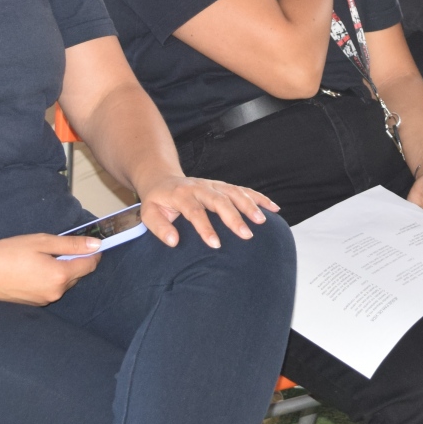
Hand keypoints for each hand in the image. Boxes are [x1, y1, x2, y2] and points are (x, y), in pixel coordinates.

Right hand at [0, 233, 102, 304]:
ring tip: (39, 257)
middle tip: (55, 246)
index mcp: (60, 275)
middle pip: (78, 274)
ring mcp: (44, 300)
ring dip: (60, 269)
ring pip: (64, 282)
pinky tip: (31, 269)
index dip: (92, 252)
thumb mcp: (41, 242)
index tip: (89, 242)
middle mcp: (55, 292)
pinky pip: (50, 289)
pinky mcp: (34, 303)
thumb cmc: (7, 254)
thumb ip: (71, 244)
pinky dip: (48, 278)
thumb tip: (96, 244)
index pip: (90, 264)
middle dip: (74, 259)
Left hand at [134, 173, 279, 248]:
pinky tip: (273, 208)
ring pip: (235, 192)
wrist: (163, 179)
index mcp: (181, 195)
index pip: (195, 211)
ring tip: (262, 221)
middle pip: (220, 200)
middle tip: (246, 235)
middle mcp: (200, 187)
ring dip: (250, 205)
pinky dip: (259, 198)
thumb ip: (159, 228)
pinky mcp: (223, 186)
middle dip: (234, 217)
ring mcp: (214, 185)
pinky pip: (243, 190)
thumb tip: (174, 242)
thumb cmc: (157, 201)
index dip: (205, 227)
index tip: (215, 244)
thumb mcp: (149, 214)